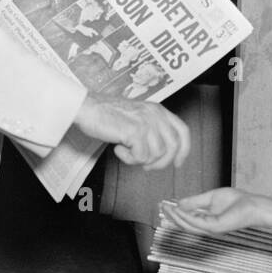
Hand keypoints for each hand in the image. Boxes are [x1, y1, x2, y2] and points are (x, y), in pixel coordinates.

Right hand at [73, 93, 189, 170]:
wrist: (87, 107)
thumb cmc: (106, 113)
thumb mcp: (137, 116)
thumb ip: (152, 129)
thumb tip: (162, 153)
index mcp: (158, 110)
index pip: (183, 131)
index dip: (184, 150)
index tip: (177, 162)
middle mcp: (155, 114)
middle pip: (173, 147)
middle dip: (160, 162)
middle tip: (145, 164)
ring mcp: (146, 122)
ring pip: (156, 155)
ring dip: (140, 159)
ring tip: (126, 150)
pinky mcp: (135, 131)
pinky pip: (141, 157)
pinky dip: (129, 158)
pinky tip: (119, 148)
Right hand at [161, 187, 261, 234]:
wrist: (251, 205)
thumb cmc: (236, 201)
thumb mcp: (211, 197)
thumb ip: (195, 201)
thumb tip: (179, 203)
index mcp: (206, 220)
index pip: (187, 219)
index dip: (174, 213)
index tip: (164, 205)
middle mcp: (207, 227)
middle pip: (184, 224)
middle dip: (172, 216)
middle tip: (162, 207)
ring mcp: (210, 228)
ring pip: (188, 225)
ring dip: (175, 217)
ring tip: (167, 208)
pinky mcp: (215, 226)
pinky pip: (196, 222)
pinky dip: (185, 216)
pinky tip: (178, 210)